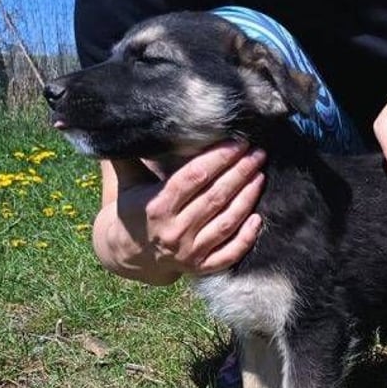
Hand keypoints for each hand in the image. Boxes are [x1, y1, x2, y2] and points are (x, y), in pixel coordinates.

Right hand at [92, 140, 265, 283]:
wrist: (126, 254)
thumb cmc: (132, 209)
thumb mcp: (127, 182)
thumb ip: (129, 154)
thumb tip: (126, 120)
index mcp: (157, 206)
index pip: (194, 178)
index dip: (218, 159)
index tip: (238, 143)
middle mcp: (174, 231)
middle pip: (215, 198)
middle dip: (240, 173)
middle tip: (258, 154)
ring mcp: (189, 252)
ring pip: (226, 223)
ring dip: (247, 199)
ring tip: (260, 176)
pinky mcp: (200, 267)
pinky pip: (228, 255)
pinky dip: (245, 239)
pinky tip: (258, 218)